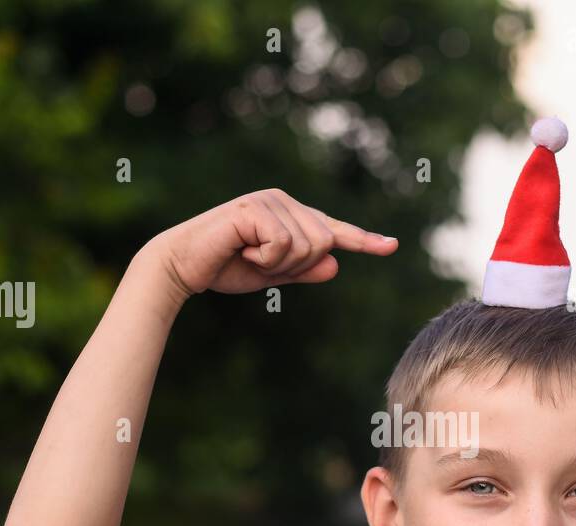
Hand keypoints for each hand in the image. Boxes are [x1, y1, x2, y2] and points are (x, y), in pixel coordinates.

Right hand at [152, 188, 398, 296]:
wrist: (184, 266)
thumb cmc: (224, 267)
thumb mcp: (272, 274)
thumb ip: (303, 270)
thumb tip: (335, 264)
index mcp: (291, 215)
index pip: (332, 231)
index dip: (364, 240)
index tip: (392, 247)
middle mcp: (283, 201)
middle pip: (323, 243)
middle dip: (295, 266)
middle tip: (259, 262)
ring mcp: (269, 201)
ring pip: (307, 246)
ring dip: (277, 264)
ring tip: (248, 255)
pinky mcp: (254, 208)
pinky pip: (284, 244)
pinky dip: (265, 258)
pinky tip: (241, 249)